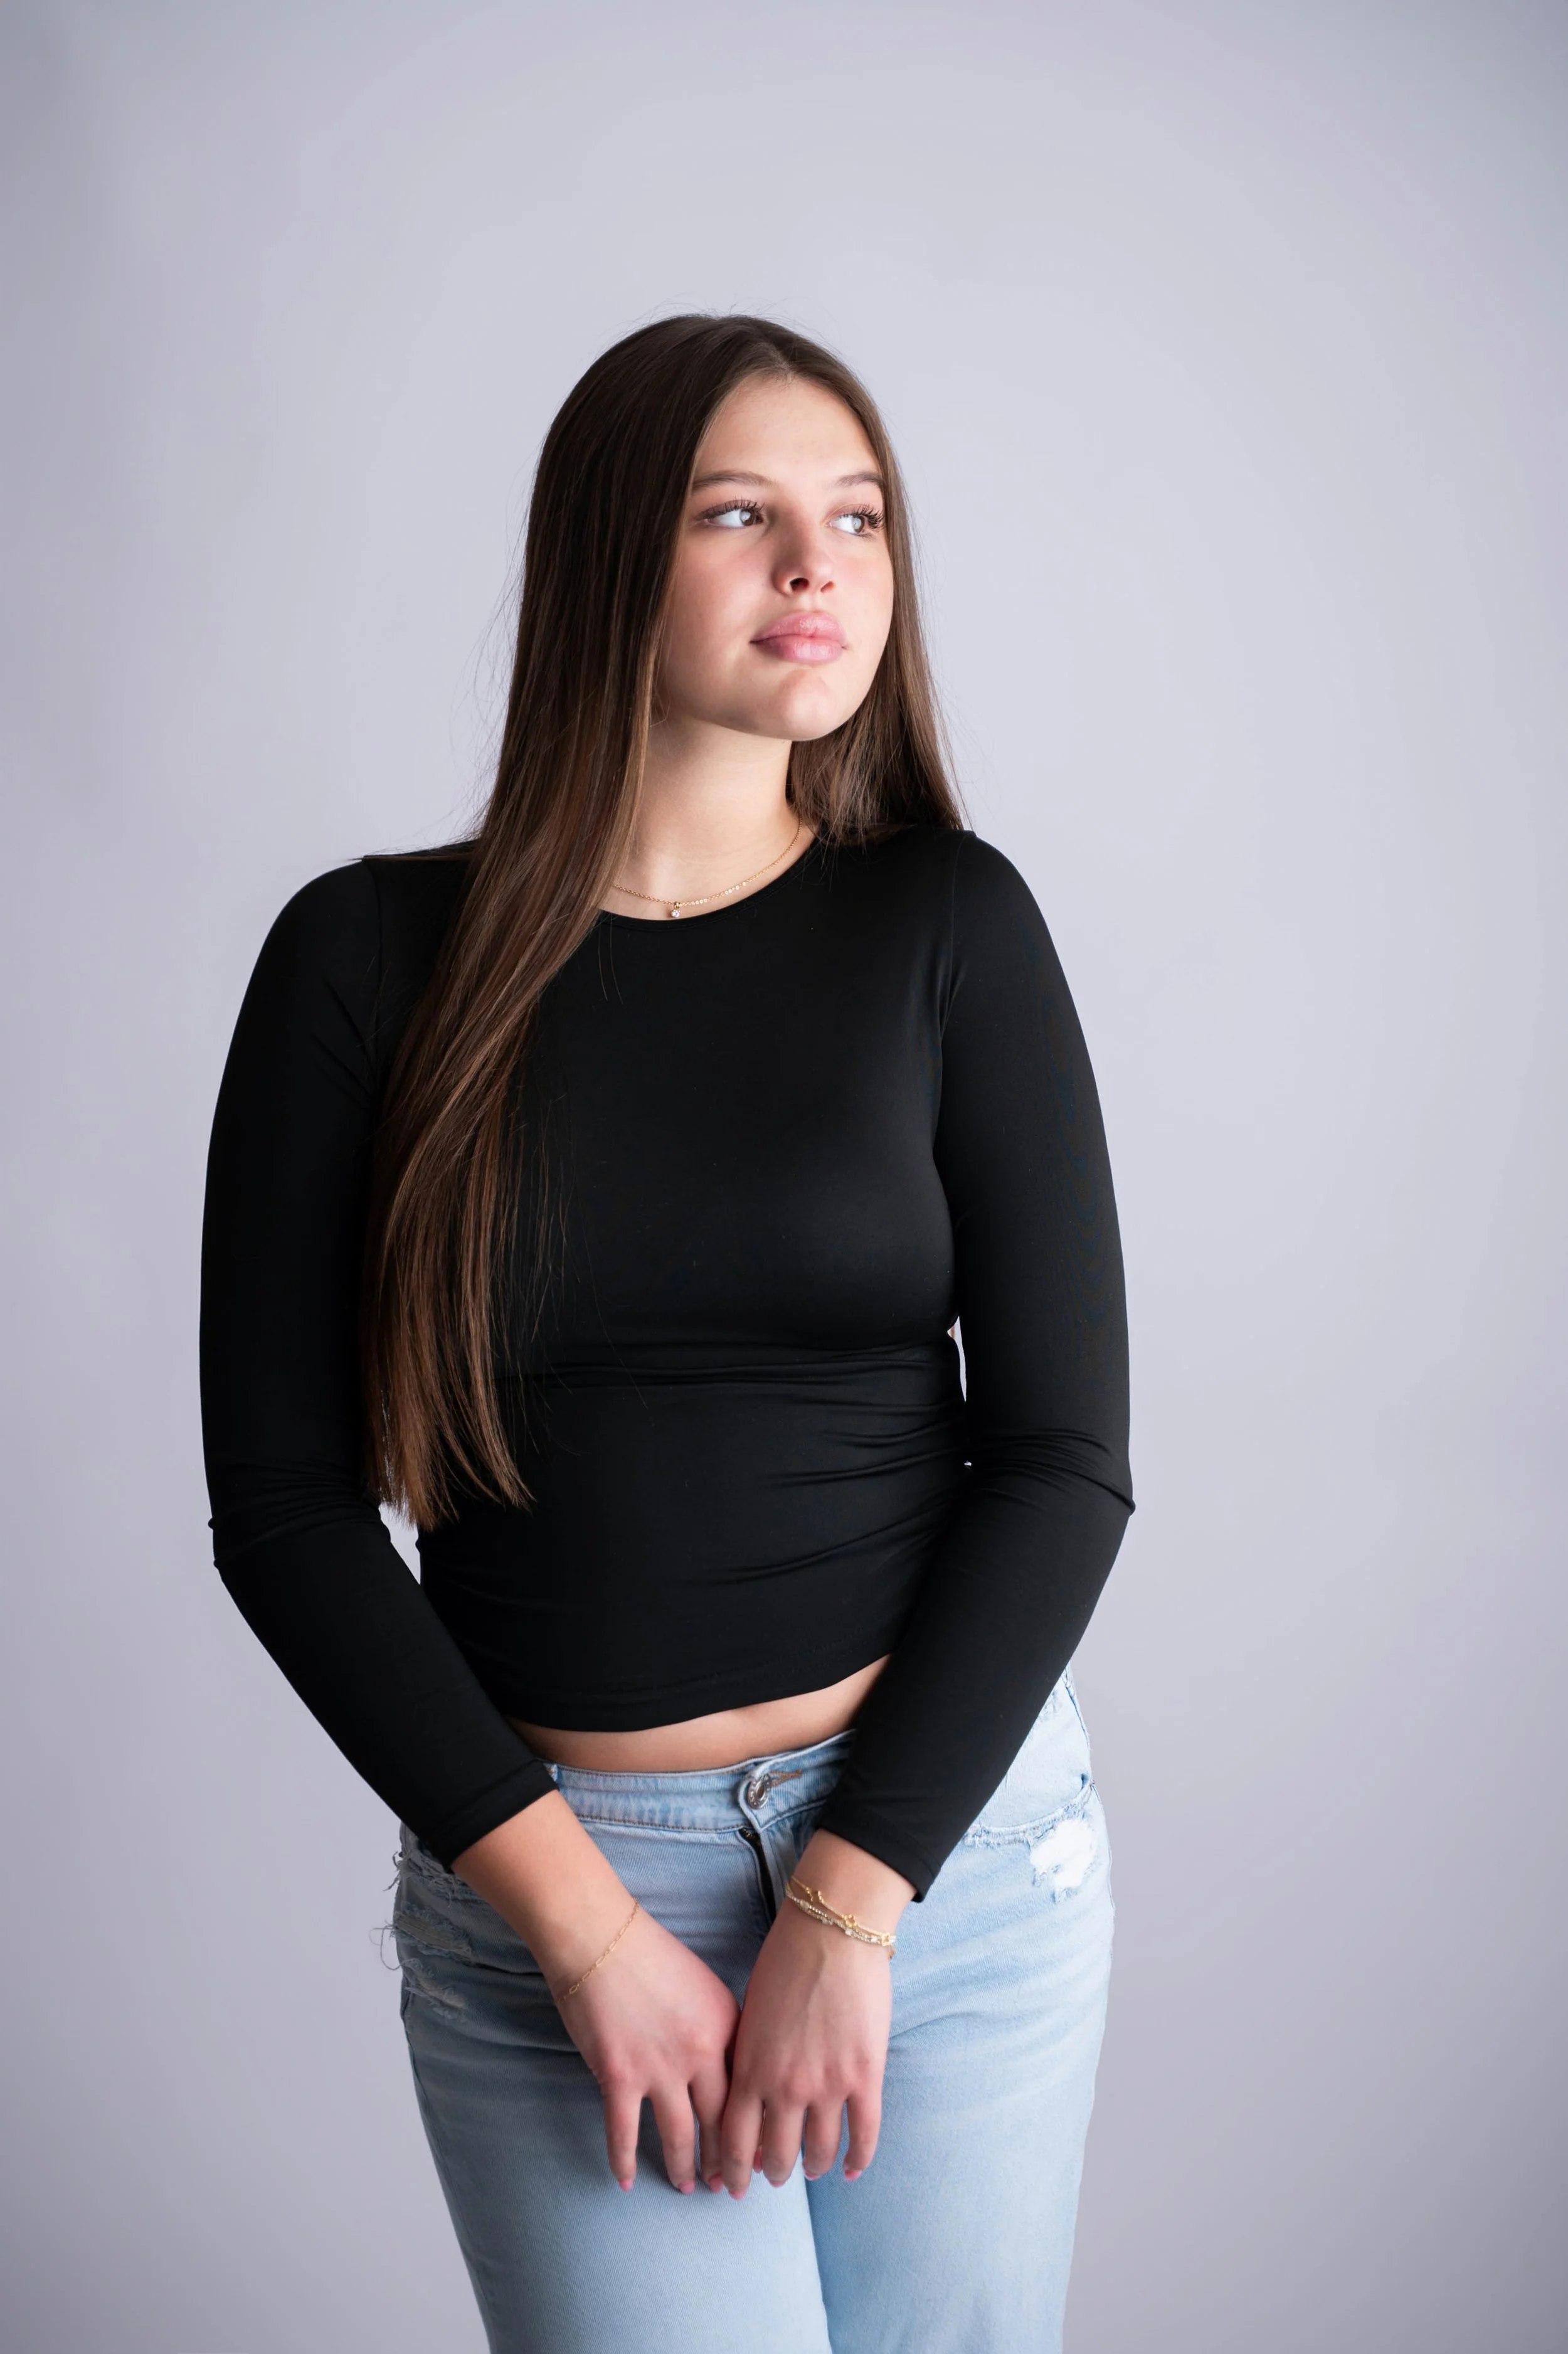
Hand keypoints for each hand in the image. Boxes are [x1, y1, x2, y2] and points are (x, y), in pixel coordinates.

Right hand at [554, 1905, 740, 2194]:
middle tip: (728, 2186)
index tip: (758, 2156)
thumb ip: (723, 2032)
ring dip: (685, 2168)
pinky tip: (627, 2181)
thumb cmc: (651, 1956)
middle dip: (727, 2161)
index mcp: (728, 2028)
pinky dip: (625, 2161)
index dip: (755, 2130)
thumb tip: (729, 2076)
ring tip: (687, 2188)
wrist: (601, 1937)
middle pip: (721, 2122)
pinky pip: (624, 2133)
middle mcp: (701, 2053)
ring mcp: (660, 2068)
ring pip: (680, 2135)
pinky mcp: (619, 2076)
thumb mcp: (706, 1989)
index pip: (750, 2092)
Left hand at [718, 1831, 912, 2196]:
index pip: (734, 2140)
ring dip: (815, 2167)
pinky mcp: (864, 2075)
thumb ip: (746, 2059)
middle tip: (775, 2178)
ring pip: (820, 2151)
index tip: (735, 2185)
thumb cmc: (784, 1962)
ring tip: (813, 2171)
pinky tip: (852, 2171)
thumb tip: (747, 2099)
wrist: (830, 1931)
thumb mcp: (748, 2014)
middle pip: (777, 2154)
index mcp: (750, 2069)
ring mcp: (827, 2084)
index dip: (734, 2169)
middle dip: (774, 2173)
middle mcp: (785, 2086)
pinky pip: (864, 2134)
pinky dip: (858, 2160)